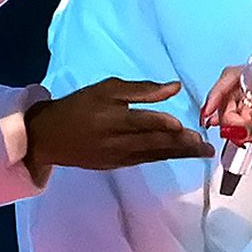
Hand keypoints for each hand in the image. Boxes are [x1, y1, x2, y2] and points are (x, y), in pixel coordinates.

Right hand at [23, 79, 213, 171]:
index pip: (140, 122)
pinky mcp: (116, 165)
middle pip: (152, 143)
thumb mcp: (106, 89)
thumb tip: (174, 87)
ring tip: (203, 151)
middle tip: (204, 144)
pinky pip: (145, 160)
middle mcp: (114, 140)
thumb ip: (141, 90)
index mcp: (109, 118)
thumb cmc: (79, 106)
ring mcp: (116, 156)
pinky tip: (183, 154)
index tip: (181, 124)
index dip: (161, 123)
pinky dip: (165, 156)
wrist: (48, 136)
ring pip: (153, 154)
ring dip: (180, 153)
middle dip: (180, 144)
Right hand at [198, 63, 251, 151]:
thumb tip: (233, 128)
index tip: (209, 114)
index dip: (217, 94)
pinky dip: (243, 125)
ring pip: (240, 102)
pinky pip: (251, 114)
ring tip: (233, 134)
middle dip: (223, 109)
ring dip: (232, 119)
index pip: (235, 74)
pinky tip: (241, 135)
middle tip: (220, 128)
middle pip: (233, 88)